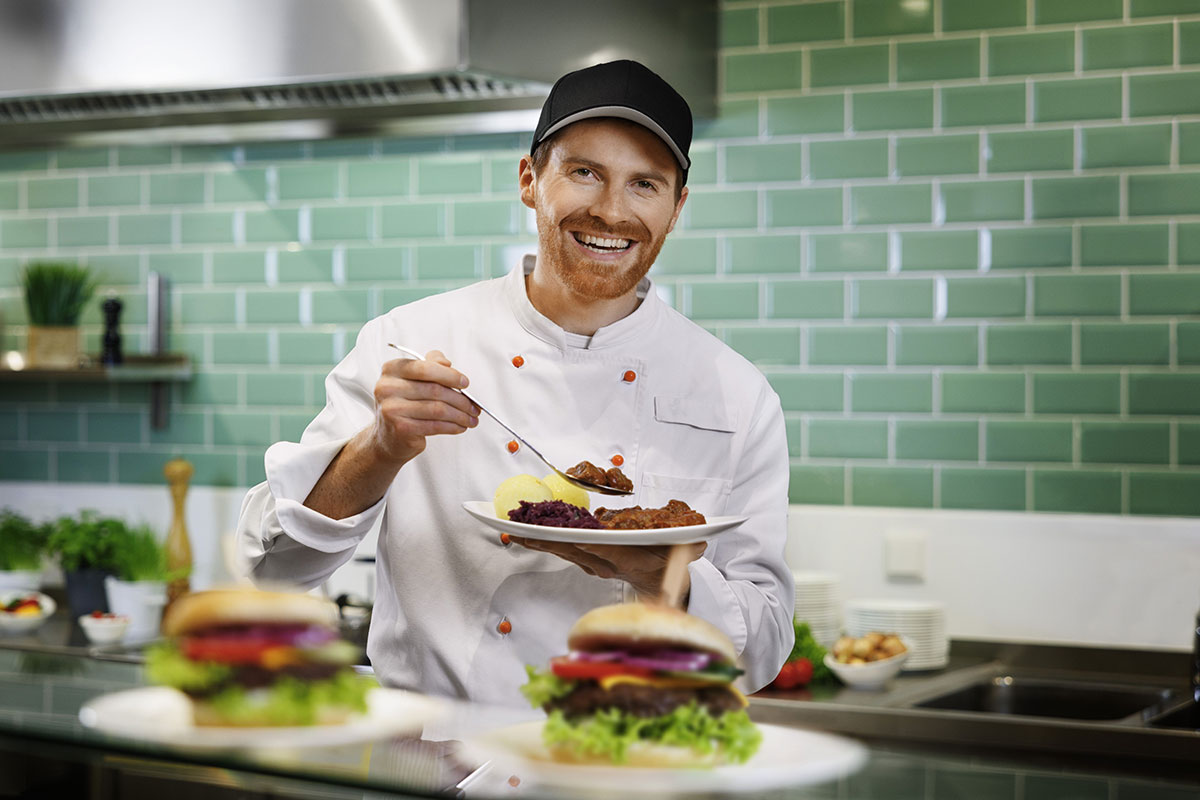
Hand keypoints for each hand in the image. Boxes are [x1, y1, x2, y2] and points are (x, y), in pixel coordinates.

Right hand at [371, 349, 478, 464]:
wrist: (388, 437)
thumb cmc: (405, 404)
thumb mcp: (413, 379)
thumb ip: (430, 364)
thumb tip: (447, 363)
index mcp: (391, 369)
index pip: (425, 368)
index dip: (450, 375)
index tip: (465, 383)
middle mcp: (387, 387)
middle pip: (435, 390)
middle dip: (461, 400)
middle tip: (474, 407)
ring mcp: (392, 409)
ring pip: (438, 409)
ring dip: (460, 415)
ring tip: (471, 418)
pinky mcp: (400, 428)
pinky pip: (435, 426)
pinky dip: (452, 426)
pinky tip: (460, 426)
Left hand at [509, 539, 705, 600]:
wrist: (663, 583)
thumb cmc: (672, 562)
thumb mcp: (683, 556)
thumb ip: (687, 551)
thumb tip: (699, 543)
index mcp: (628, 559)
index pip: (605, 551)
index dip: (586, 544)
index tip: (568, 536)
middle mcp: (606, 564)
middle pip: (573, 550)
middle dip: (547, 540)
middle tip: (520, 530)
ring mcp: (595, 564)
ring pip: (563, 551)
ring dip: (538, 541)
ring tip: (514, 531)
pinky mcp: (587, 561)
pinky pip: (563, 550)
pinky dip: (543, 542)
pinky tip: (525, 535)